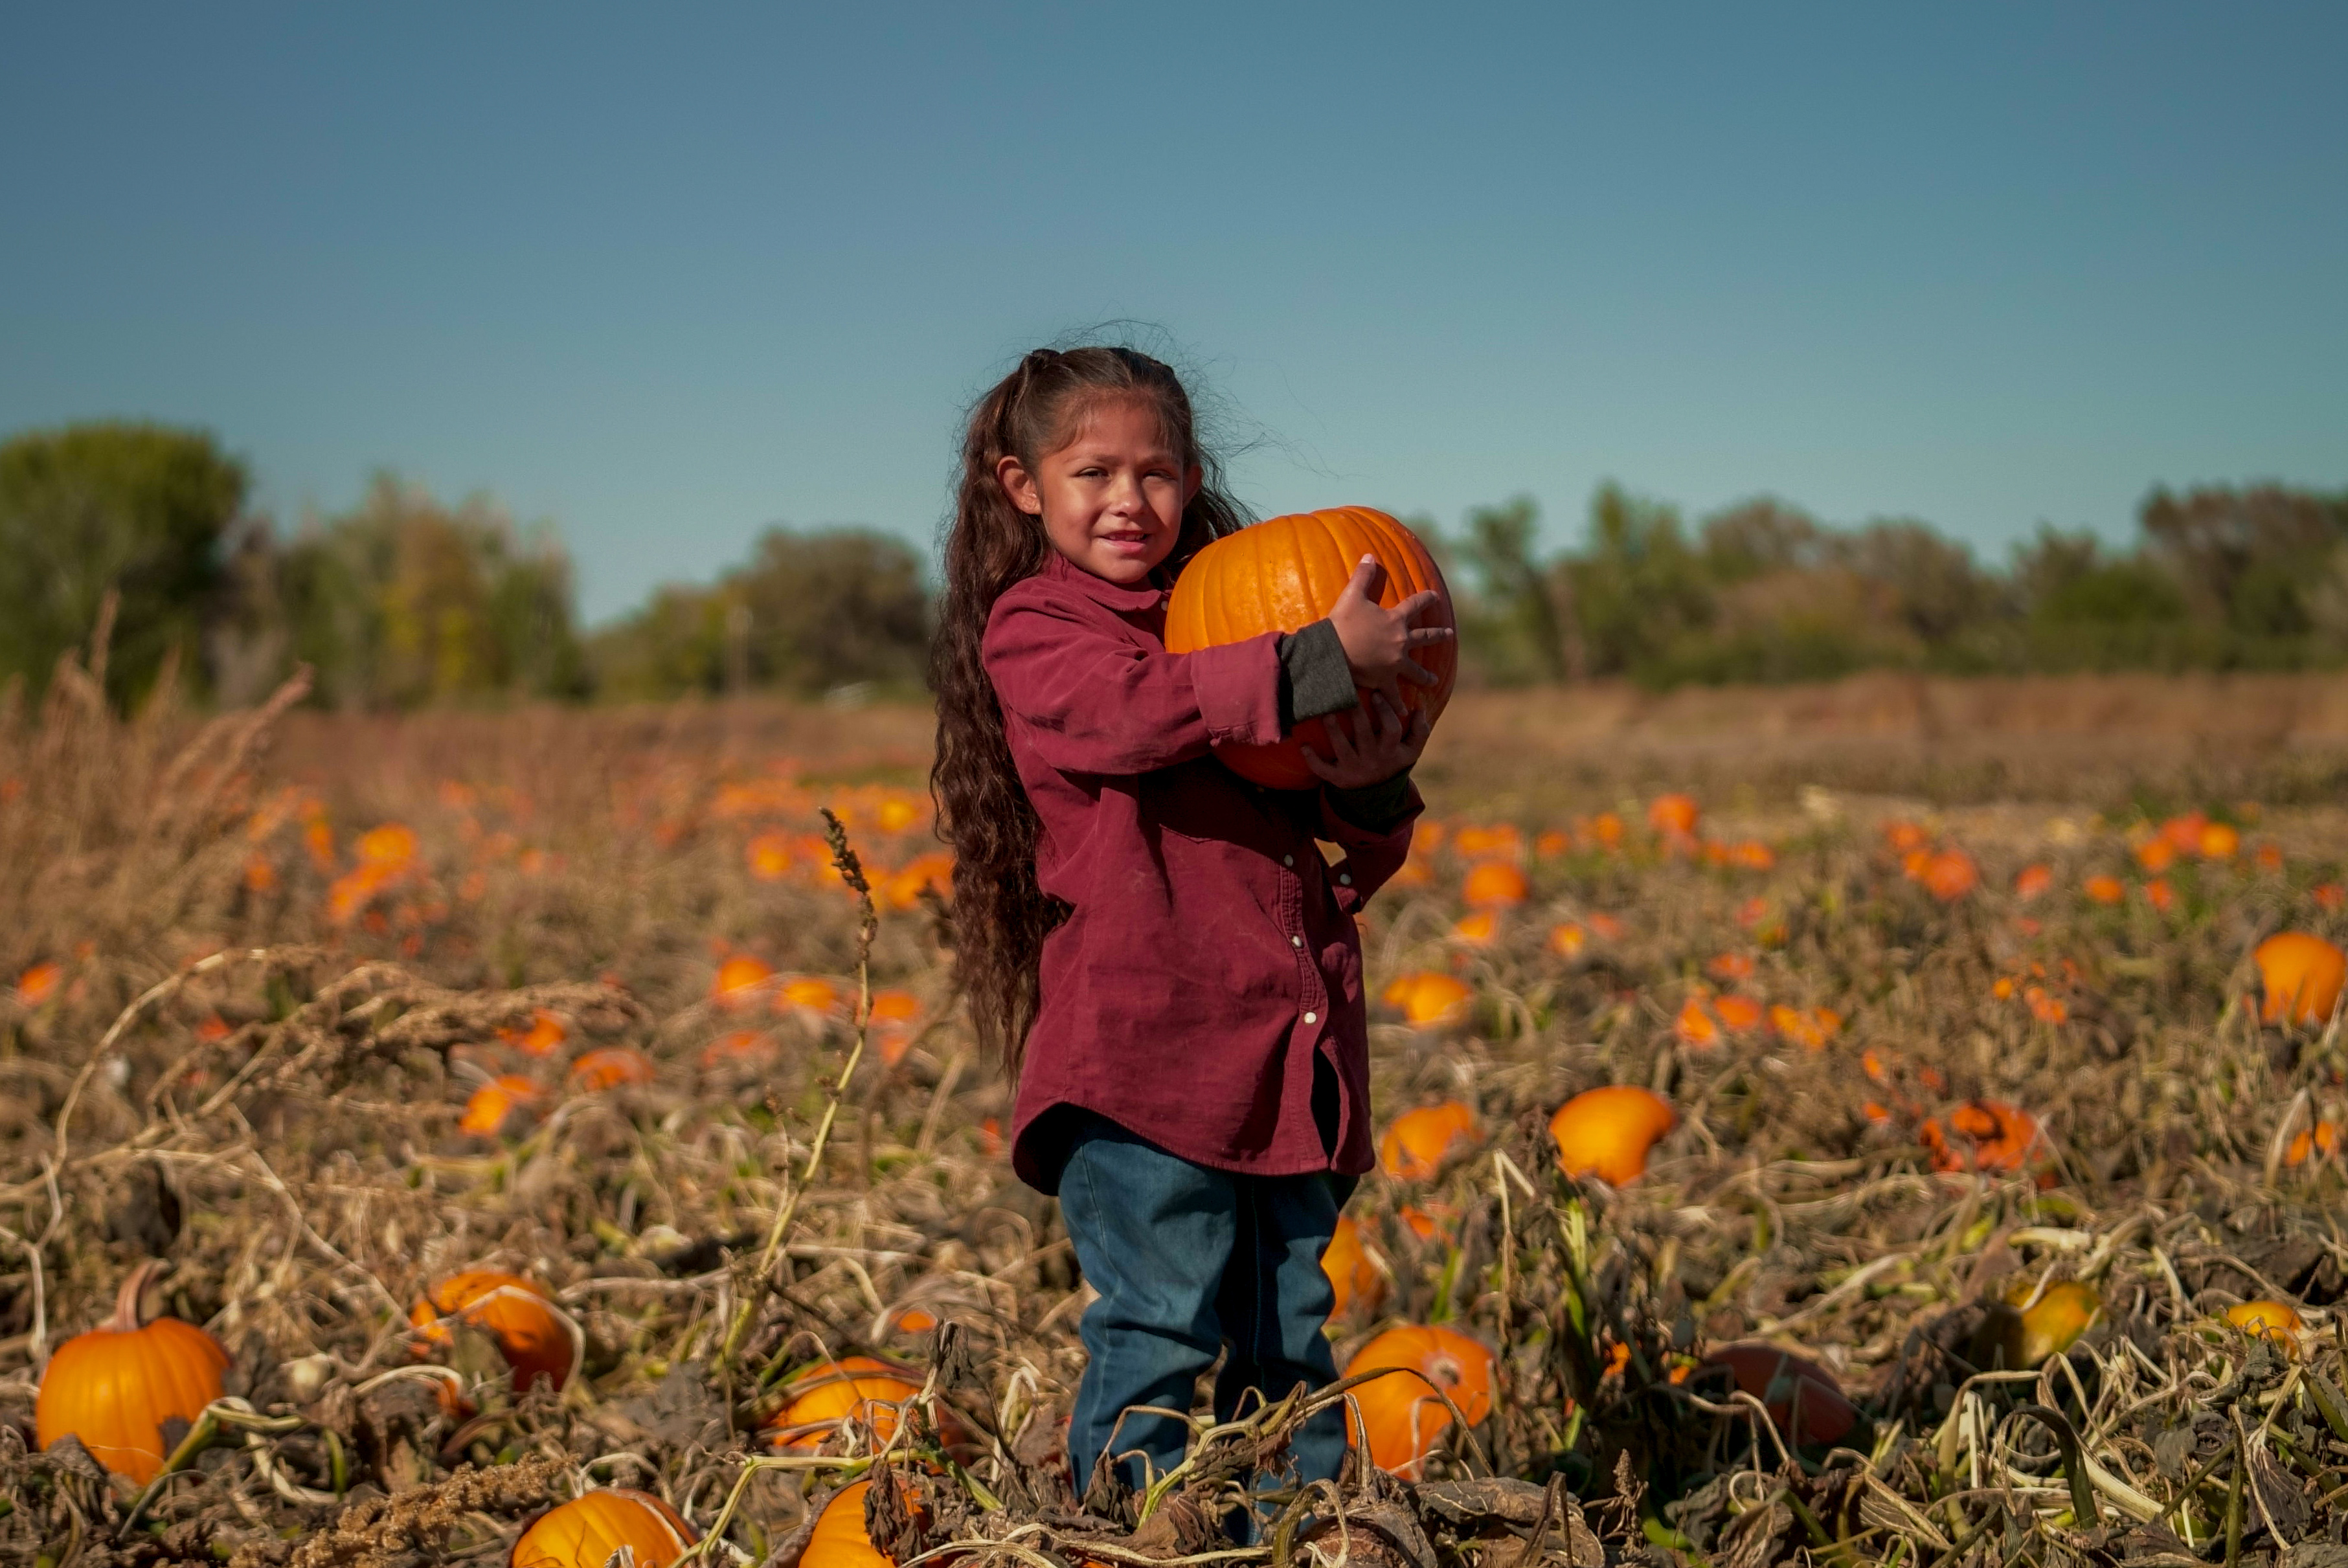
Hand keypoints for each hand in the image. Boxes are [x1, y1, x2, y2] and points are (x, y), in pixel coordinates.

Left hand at [1300, 691, 1430, 789]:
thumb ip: (1419, 730)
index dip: (1385, 712)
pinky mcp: (1337, 778)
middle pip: (1364, 736)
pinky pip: (1323, 770)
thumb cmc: (1393, 760)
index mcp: (1391, 751)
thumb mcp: (1411, 750)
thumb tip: (1420, 708)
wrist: (1376, 793)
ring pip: (1342, 750)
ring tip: (1327, 714)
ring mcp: (1353, 769)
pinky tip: (1304, 745)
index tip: (1376, 694)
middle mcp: (1372, 760)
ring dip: (1333, 732)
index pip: (1391, 729)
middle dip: (1356, 715)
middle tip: (1349, 696)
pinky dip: (1312, 759)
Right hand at [1327, 555, 1453, 705]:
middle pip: (1425, 637)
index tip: (1435, 596)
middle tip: (1449, 634)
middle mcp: (1401, 642)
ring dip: (1425, 676)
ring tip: (1433, 681)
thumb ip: (1362, 576)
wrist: (1333, 653)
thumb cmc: (1342, 623)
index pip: (1416, 605)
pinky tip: (1404, 715)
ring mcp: (1395, 663)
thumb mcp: (1352, 596)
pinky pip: (1394, 695)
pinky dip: (1398, 705)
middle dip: (1437, 635)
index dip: (1426, 599)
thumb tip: (1369, 555)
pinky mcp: (1385, 680)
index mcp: (1396, 620)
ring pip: (1415, 670)